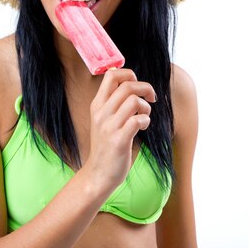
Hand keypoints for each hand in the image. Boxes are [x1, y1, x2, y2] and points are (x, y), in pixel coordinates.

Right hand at [84, 68, 155, 192]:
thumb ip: (113, 102)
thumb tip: (131, 83)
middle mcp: (101, 113)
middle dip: (145, 88)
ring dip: (146, 107)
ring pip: (134, 101)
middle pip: (127, 85)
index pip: (111, 75)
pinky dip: (146, 121)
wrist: (98, 174)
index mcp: (97, 105)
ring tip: (144, 116)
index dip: (128, 74)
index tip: (137, 84)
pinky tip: (142, 127)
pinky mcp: (119, 141)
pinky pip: (138, 120)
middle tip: (151, 98)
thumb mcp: (103, 120)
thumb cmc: (106, 145)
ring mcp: (109, 127)